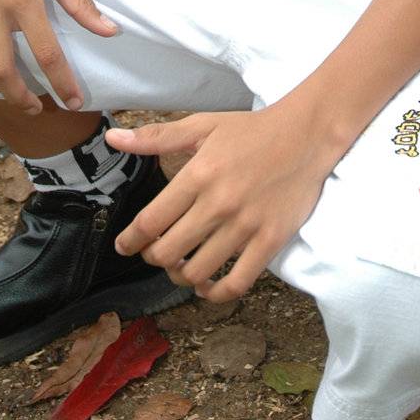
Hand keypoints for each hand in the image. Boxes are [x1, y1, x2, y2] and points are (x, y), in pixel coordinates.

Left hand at [105, 105, 335, 302]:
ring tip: (180, 266)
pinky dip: (216, 294)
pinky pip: (236, 284)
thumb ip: (156, 137)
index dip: (131, 240)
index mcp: (198, 174)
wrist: (306, 135)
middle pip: (169, 252)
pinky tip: (208, 286)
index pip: (151, 221)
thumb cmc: (251, 130)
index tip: (124, 246)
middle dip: (153, 257)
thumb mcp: (202, 125)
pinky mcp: (270, 241)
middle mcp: (219, 204)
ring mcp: (246, 226)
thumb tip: (113, 139)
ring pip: (198, 272)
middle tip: (155, 252)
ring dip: (181, 275)